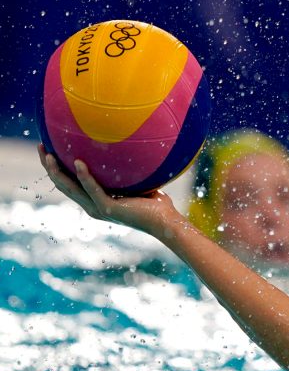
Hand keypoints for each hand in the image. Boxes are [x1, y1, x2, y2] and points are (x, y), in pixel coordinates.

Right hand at [38, 145, 180, 234]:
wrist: (166, 223)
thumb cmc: (156, 205)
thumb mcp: (137, 183)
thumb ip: (128, 170)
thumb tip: (129, 146)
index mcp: (96, 201)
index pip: (70, 184)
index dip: (56, 169)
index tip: (48, 150)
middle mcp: (93, 206)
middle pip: (63, 185)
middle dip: (49, 167)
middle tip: (41, 148)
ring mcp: (99, 208)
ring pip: (70, 189)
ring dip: (58, 171)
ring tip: (49, 154)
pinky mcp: (109, 208)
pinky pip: (92, 189)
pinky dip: (84, 176)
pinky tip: (78, 162)